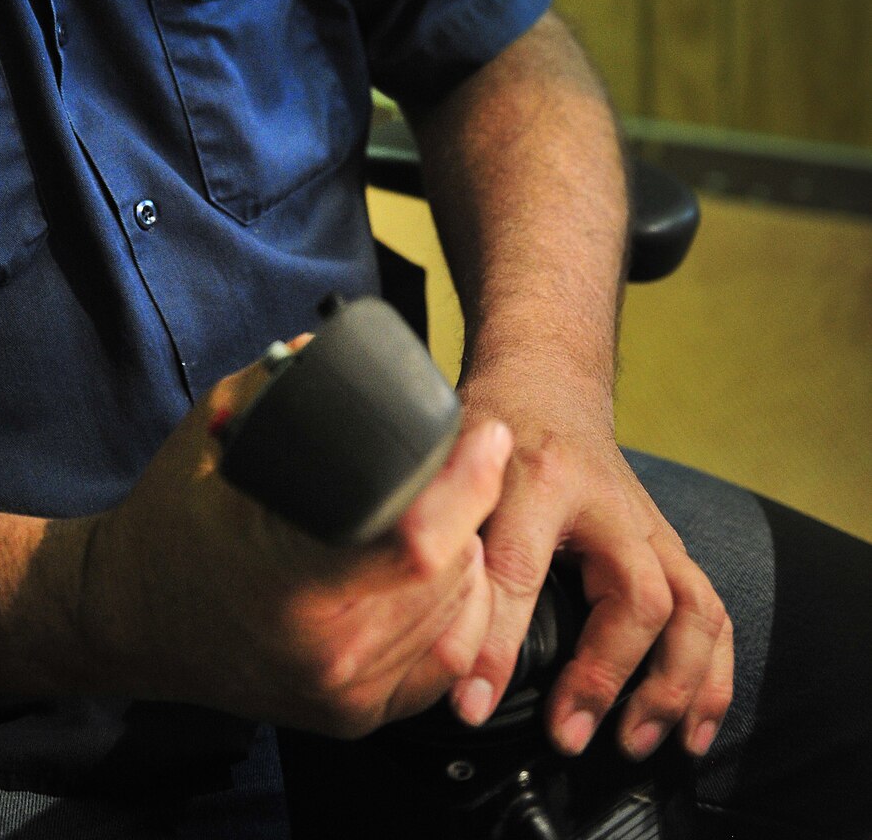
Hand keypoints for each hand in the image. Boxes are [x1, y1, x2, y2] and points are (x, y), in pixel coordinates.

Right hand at [73, 350, 512, 735]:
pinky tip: (440, 575)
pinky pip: (440, 664)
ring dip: (466, 559)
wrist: (127, 616)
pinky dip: (453, 613)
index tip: (485, 436)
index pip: (418, 543)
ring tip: (448, 513)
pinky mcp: (353, 717)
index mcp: (291, 584)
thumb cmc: (170, 519)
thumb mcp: (216, 433)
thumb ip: (276, 385)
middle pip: (451, 575)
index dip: (468, 484)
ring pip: (456, 618)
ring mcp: (343, 695)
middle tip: (464, 464)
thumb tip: (333, 346)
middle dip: (470, 510)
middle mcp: (325, 653)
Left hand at [449, 371, 732, 762]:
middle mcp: (609, 504)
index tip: (471, 704)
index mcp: (540, 475)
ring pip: (691, 609)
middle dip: (606, 675)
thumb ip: (438, 527)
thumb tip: (411, 617)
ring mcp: (650, 526)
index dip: (496, 643)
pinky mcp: (670, 548)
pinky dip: (711, 677)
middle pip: (636, 595)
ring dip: (672, 687)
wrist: (547, 380)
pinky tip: (694, 731)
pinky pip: (712, 616)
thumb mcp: (451, 461)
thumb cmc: (492, 424)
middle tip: (567, 736)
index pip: (520, 568)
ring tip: (634, 743)